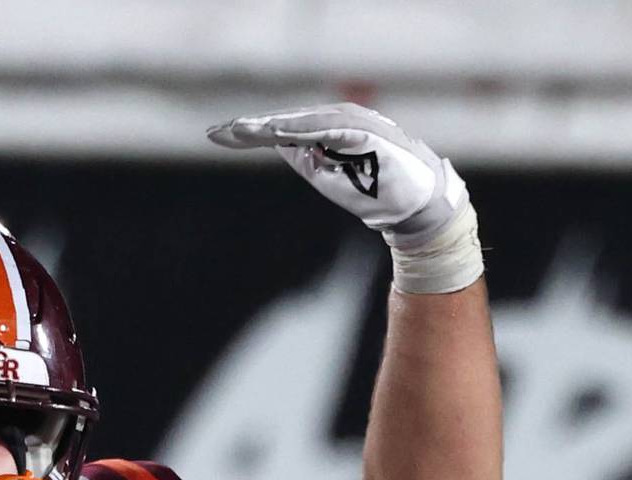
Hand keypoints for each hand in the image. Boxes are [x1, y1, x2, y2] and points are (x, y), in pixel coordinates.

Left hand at [206, 102, 464, 241]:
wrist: (414, 204)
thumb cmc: (372, 189)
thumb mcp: (327, 174)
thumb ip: (305, 155)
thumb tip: (276, 142)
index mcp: (327, 132)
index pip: (282, 130)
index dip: (250, 133)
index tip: (217, 136)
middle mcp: (339, 123)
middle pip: (288, 122)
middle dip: (253, 127)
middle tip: (218, 132)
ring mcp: (355, 126)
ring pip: (305, 122)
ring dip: (273, 126)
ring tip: (241, 131)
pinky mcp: (368, 135)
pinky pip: (332, 130)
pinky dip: (306, 130)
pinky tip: (279, 134)